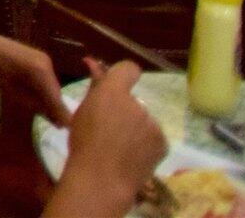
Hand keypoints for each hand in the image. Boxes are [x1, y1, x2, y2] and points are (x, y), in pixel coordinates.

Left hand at [0, 32, 67, 124]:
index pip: (56, 98)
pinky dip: (46, 90)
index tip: (68, 129)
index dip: (62, 114)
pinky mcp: (38, 58)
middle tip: (60, 126)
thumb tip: (51, 117)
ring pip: (52, 86)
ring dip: (52, 100)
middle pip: (56, 92)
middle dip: (58, 108)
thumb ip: (33, 103)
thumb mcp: (11, 90)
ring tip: (54, 119)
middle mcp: (47, 64)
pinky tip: (44, 102)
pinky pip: (46, 78)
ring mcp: (44, 59)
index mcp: (41, 71)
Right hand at [65, 59, 167, 192]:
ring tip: (120, 148)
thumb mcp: (81, 112)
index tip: (116, 85)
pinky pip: (153, 138)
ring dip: (136, 129)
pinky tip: (132, 157)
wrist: (102, 179)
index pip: (129, 69)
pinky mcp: (163, 142)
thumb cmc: (83, 144)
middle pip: (134, 101)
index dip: (124, 74)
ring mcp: (153, 123)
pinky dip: (145, 144)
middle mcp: (137, 103)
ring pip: (144, 121)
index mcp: (112, 92)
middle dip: (125, 111)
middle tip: (110, 130)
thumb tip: (94, 64)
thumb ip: (94, 88)